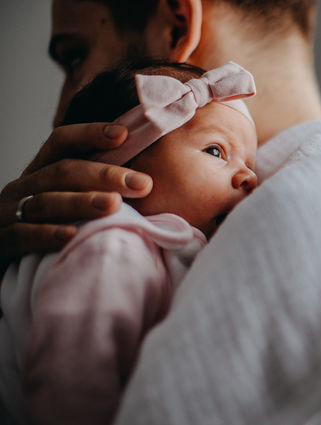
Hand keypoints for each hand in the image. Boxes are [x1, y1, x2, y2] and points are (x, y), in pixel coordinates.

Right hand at [0, 123, 152, 266]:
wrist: (3, 267)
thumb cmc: (50, 234)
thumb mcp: (72, 208)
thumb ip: (100, 193)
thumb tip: (147, 184)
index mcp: (40, 174)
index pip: (61, 142)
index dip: (90, 133)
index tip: (124, 134)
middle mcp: (22, 188)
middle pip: (61, 171)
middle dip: (104, 175)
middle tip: (142, 183)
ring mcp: (6, 214)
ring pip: (45, 202)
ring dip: (81, 202)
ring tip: (113, 205)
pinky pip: (21, 235)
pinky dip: (48, 234)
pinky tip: (73, 236)